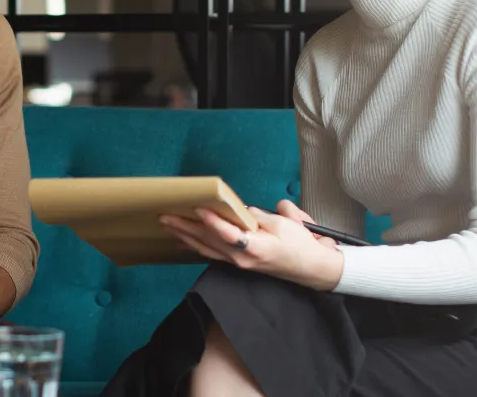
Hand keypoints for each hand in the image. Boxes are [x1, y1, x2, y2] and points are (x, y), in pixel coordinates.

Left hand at [160, 200, 344, 290]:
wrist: (310, 269)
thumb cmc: (300, 245)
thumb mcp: (284, 224)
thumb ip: (258, 216)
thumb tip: (238, 209)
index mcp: (254, 247)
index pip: (227, 233)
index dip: (211, 221)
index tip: (196, 208)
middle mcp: (242, 258)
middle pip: (209, 241)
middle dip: (186, 228)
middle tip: (165, 216)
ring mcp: (238, 263)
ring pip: (206, 249)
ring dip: (186, 236)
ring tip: (168, 225)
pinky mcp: (238, 263)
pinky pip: (213, 253)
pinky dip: (197, 245)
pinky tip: (184, 239)